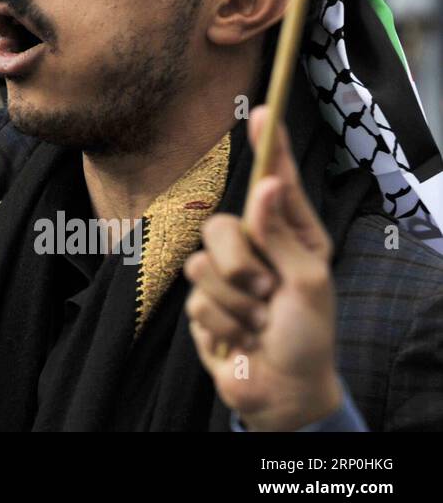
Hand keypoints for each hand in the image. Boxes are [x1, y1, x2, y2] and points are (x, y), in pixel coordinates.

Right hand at [184, 106, 341, 430]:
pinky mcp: (205, 300)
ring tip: (257, 322)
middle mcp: (259, 248)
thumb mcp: (306, 282)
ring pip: (203, 262)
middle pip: (224, 224)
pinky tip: (239, 337)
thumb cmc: (307, 337)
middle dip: (240, 263)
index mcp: (293, 236)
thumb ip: (279, 234)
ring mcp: (229, 273)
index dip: (269, 146)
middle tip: (266, 292)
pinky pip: (194, 296)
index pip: (277, 182)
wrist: (280, 390)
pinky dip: (220, 321)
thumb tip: (264, 185)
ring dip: (232, 301)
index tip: (261, 111)